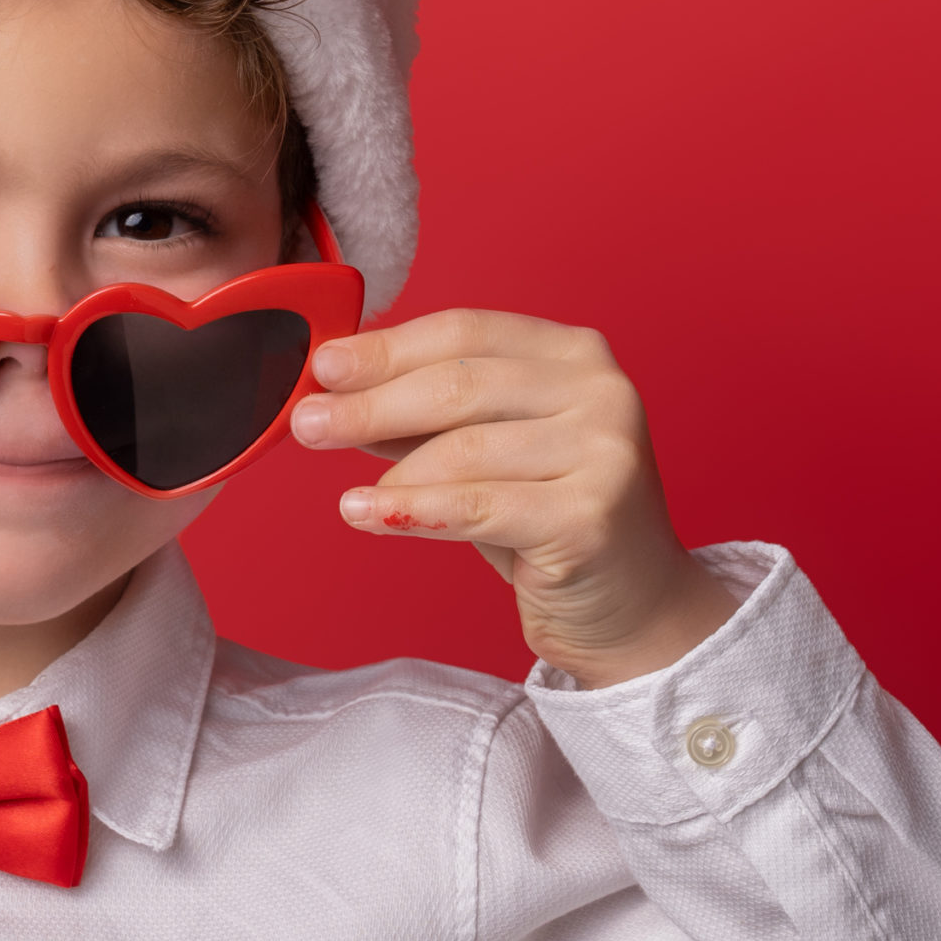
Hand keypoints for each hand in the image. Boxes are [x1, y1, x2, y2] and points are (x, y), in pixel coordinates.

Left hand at [288, 310, 738, 686]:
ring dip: (391, 470)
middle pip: (460, 384)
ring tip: (345, 492)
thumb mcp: (485, 454)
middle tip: (307, 423)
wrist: (632, 609)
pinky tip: (364, 513)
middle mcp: (600, 390)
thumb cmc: (548, 521)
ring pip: (465, 449)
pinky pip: (478, 507)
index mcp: (573, 354)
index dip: (387, 348)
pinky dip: (412, 510)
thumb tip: (335, 389)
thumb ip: (425, 417)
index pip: (464, 331)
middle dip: (371, 404)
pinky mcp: (594, 516)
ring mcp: (605, 451)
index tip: (324, 366)